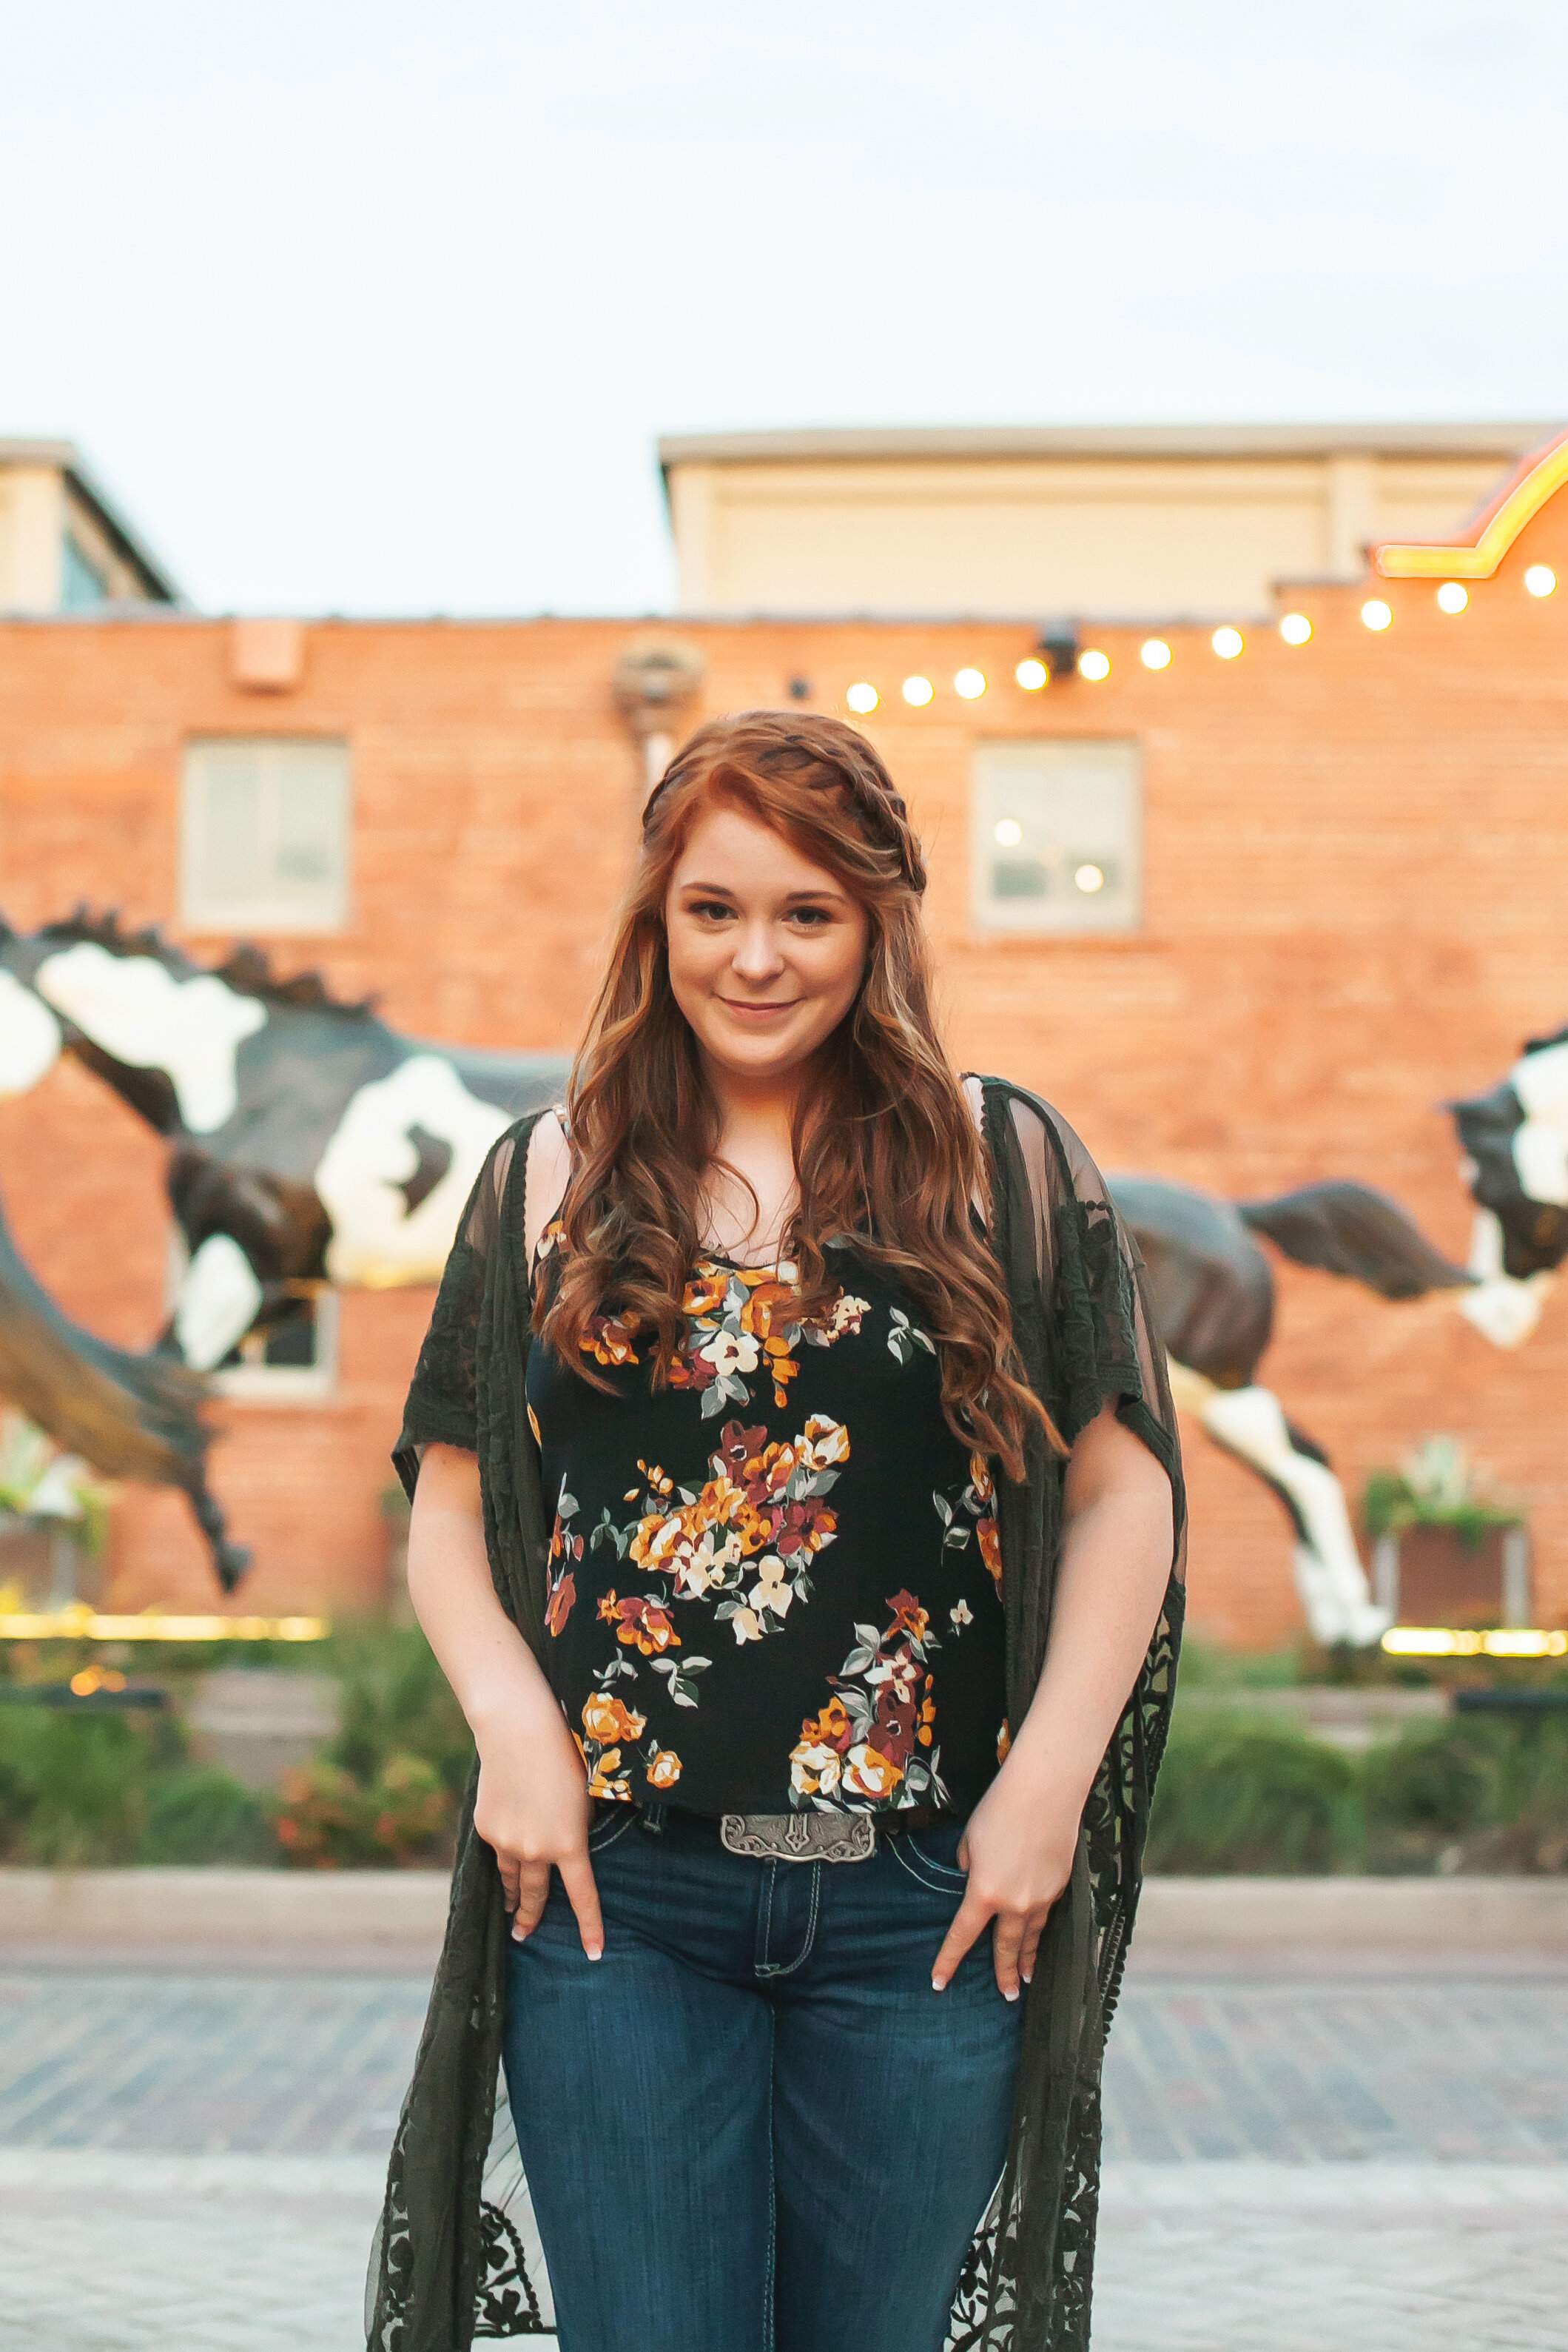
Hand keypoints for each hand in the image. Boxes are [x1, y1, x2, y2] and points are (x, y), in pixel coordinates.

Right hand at [472, 1701, 603, 1958]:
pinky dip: (502, 1852)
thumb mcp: (586, 1797)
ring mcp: (506, 1842)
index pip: (582, 1897)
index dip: (589, 1927)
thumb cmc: (563, 1756)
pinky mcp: (486, 1828)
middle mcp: (535, 1851)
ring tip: (510, 1907)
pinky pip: (497, 1850)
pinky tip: (504, 1846)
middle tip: (524, 1935)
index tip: (593, 1954)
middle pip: (534, 1896)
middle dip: (530, 1918)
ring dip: (512, 1892)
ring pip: (511, 1877)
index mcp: (569, 1845)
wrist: (519, 1732)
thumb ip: (578, 1829)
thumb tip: (568, 1847)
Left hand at [930, 1767, 1079, 2000]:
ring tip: (1026, 1978)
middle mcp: (1015, 1903)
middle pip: (1007, 1948)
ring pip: (1032, 1936)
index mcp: (984, 1893)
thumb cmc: (1000, 1810)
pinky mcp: (1060, 1885)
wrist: (1046, 1791)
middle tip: (1006, 1996)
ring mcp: (1043, 1897)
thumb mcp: (969, 1841)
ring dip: (1028, 1958)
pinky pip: (1047, 1915)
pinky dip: (1041, 1929)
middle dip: (1005, 1973)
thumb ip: (968, 1869)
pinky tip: (1040, 1935)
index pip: (963, 1937)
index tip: (939, 1983)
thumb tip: (975, 1881)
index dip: (949, 1961)